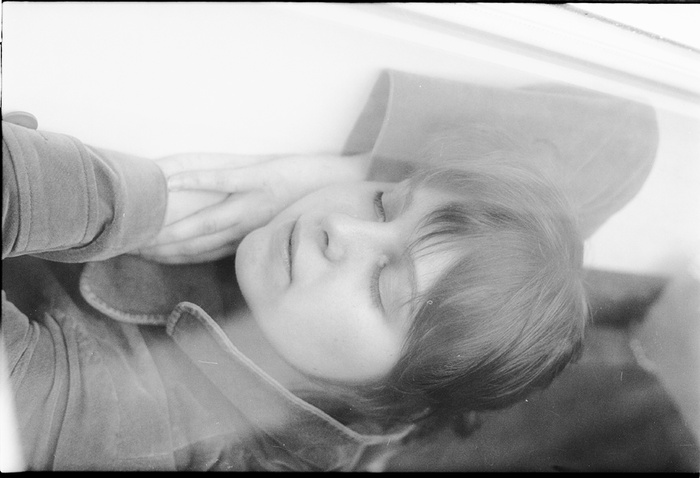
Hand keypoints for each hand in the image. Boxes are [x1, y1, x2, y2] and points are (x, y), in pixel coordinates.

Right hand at [136, 151, 369, 263]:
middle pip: (199, 242)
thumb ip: (260, 237)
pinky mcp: (263, 176)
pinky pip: (221, 179)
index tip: (145, 257)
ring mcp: (255, 201)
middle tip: (127, 248)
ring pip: (205, 218)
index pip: (206, 254)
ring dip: (170, 223)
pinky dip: (192, 179)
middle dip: (163, 247)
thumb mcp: (289, 230)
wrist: (353, 185)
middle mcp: (251, 226)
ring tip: (137, 225)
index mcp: (255, 238)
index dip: (175, 257)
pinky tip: (165, 181)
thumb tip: (234, 243)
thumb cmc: (318, 206)